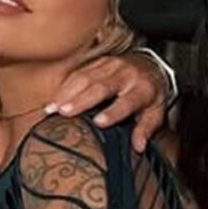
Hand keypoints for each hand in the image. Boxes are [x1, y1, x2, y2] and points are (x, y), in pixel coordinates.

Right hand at [48, 51, 168, 151]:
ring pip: (85, 77)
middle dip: (81, 99)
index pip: (127, 101)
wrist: (150, 65)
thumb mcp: (156, 112)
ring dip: (66, 93)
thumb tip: (138, 147)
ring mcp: (110, 65)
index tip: (99, 123)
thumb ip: (146, 129)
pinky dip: (63, 86)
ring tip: (51, 108)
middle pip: (100, 86)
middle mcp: (125, 74)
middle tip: (63, 113)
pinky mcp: (98, 61)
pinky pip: (78, 72)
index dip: (113, 112)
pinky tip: (52, 99)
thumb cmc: (150, 95)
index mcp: (142, 89)